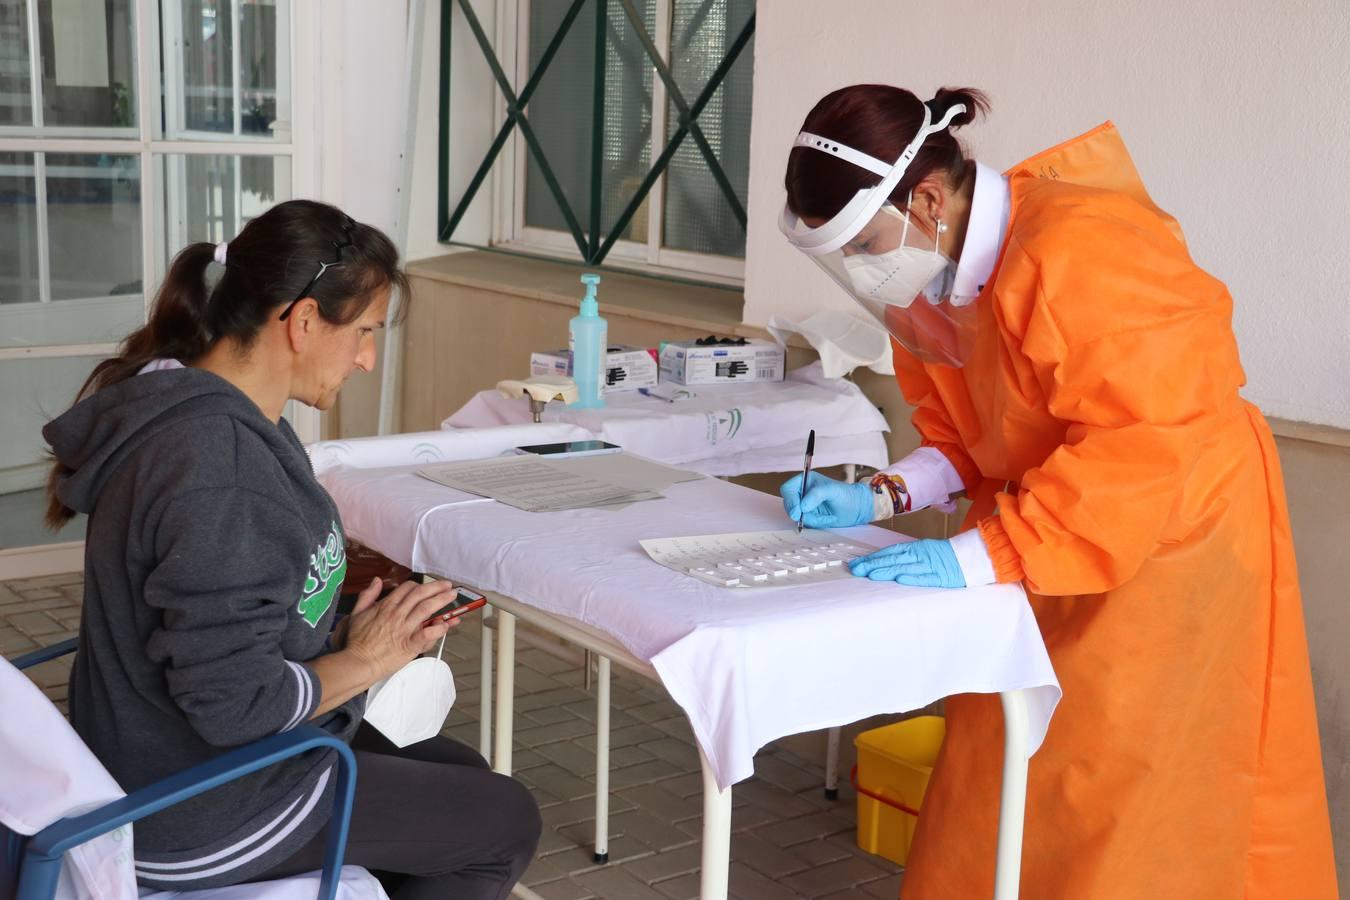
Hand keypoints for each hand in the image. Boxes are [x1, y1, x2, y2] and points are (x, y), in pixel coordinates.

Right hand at [342, 578, 459, 681]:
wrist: (359, 662)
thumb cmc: (357, 640)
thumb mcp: (357, 613)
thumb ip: (368, 595)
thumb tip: (377, 580)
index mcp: (386, 606)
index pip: (407, 588)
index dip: (419, 585)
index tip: (426, 587)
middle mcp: (398, 614)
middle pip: (421, 594)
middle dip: (437, 587)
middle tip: (448, 585)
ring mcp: (405, 629)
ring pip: (427, 609)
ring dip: (442, 600)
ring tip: (452, 596)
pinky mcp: (410, 644)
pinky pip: (428, 633)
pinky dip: (439, 628)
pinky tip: (446, 625)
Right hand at [780, 472, 873, 528]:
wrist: (857, 508)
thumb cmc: (847, 495)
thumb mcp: (832, 490)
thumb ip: (816, 495)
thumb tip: (802, 506)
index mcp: (805, 481)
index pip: (788, 489)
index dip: (790, 500)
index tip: (796, 511)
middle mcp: (803, 493)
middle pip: (789, 504)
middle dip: (797, 512)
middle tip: (802, 518)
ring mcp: (805, 506)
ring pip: (796, 515)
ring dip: (810, 518)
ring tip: (825, 516)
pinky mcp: (810, 517)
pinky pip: (805, 523)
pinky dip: (815, 523)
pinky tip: (826, 519)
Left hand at [848, 539, 965, 587]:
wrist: (972, 556)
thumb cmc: (946, 556)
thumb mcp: (925, 552)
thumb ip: (907, 557)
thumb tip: (884, 564)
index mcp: (916, 548)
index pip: (890, 552)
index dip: (873, 557)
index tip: (857, 563)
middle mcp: (920, 555)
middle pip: (893, 559)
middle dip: (873, 564)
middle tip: (856, 569)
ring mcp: (931, 565)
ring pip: (906, 567)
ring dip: (887, 570)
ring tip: (870, 574)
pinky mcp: (942, 576)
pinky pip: (926, 577)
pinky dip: (913, 577)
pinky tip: (900, 579)